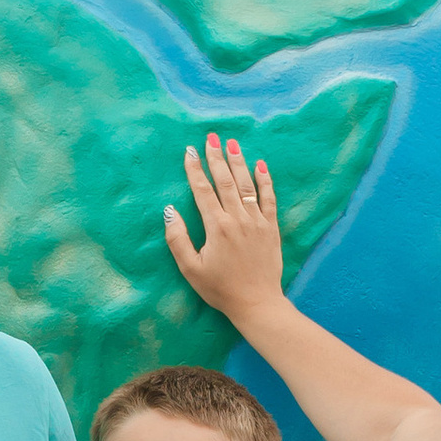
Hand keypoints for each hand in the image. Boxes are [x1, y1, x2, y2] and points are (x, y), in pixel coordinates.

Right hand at [163, 134, 285, 324]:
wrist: (257, 303)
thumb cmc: (220, 289)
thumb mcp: (190, 269)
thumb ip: (177, 239)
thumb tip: (169, 211)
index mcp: (216, 227)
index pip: (203, 190)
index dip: (194, 169)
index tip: (189, 151)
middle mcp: (237, 219)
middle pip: (225, 181)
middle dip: (216, 157)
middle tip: (211, 137)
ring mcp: (257, 221)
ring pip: (246, 185)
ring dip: (238, 162)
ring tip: (232, 143)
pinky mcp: (271, 228)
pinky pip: (269, 198)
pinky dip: (265, 180)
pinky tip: (261, 165)